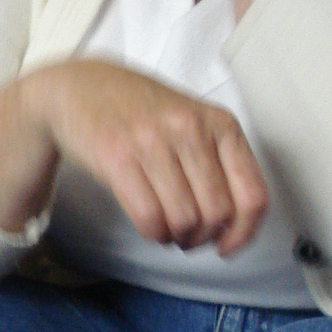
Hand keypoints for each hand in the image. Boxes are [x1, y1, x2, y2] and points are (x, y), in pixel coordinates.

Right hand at [28, 59, 266, 252]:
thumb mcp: (192, 122)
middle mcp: (191, 129)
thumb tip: (232, 225)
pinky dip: (153, 233)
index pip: (252, 195)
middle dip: (203, 238)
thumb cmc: (139, 110)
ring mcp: (153, 142)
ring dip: (176, 238)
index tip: (227, 245)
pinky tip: (149, 226)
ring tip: (167, 231)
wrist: (79, 86)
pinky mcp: (117, 158)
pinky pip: (149, 217)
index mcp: (220, 123)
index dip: (243, 232)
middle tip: (188, 237)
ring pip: (184, 219)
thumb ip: (217, 163)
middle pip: (217, 214)